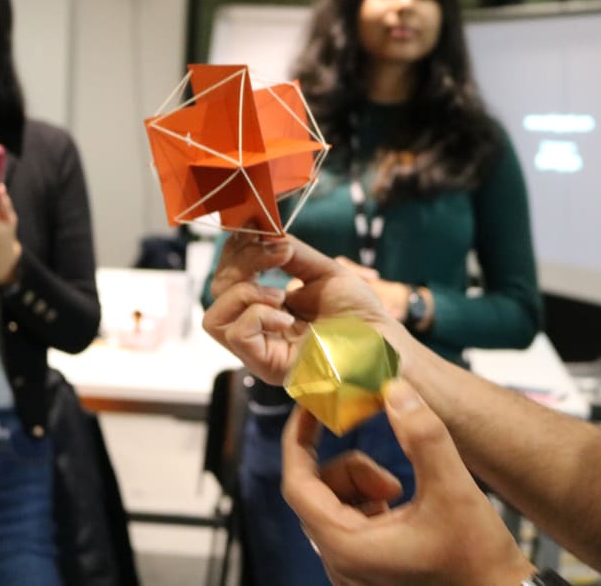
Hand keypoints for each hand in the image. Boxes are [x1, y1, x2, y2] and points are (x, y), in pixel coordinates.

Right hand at [202, 233, 401, 385]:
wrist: (385, 345)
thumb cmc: (361, 314)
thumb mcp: (324, 271)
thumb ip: (291, 253)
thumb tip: (261, 232)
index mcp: (267, 307)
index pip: (228, 276)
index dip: (237, 250)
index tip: (263, 232)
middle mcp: (259, 330)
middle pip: (216, 293)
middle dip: (240, 263)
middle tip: (278, 256)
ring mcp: (261, 351)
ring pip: (214, 318)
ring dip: (245, 292)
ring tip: (281, 294)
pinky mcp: (268, 367)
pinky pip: (236, 336)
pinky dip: (258, 316)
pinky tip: (287, 316)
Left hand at [281, 378, 535, 585]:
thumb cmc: (477, 556)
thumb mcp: (452, 487)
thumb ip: (422, 435)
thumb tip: (394, 390)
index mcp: (346, 546)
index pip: (297, 484)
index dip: (299, 440)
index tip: (312, 408)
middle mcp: (340, 562)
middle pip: (317, 492)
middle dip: (351, 467)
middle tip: (391, 469)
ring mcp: (352, 569)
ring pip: (333, 504)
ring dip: (362, 484)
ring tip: (400, 491)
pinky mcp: (369, 568)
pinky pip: (350, 522)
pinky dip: (369, 502)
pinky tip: (401, 504)